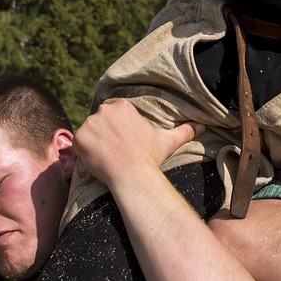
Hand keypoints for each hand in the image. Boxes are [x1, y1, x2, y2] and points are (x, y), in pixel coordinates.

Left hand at [74, 98, 201, 189]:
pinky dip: (84, 151)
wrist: (133, 175)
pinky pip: (78, 143)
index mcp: (122, 106)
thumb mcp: (167, 140)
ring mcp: (90, 123)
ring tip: (106, 156)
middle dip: (103, 132)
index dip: (115, 126)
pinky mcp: (80, 137)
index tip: (120, 140)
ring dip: (93, 142)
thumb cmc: (150, 157)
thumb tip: (202, 127)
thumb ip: (184, 131)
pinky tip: (97, 159)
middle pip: (99, 119)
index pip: (111, 111)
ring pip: (89, 131)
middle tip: (113, 149)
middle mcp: (104, 110)